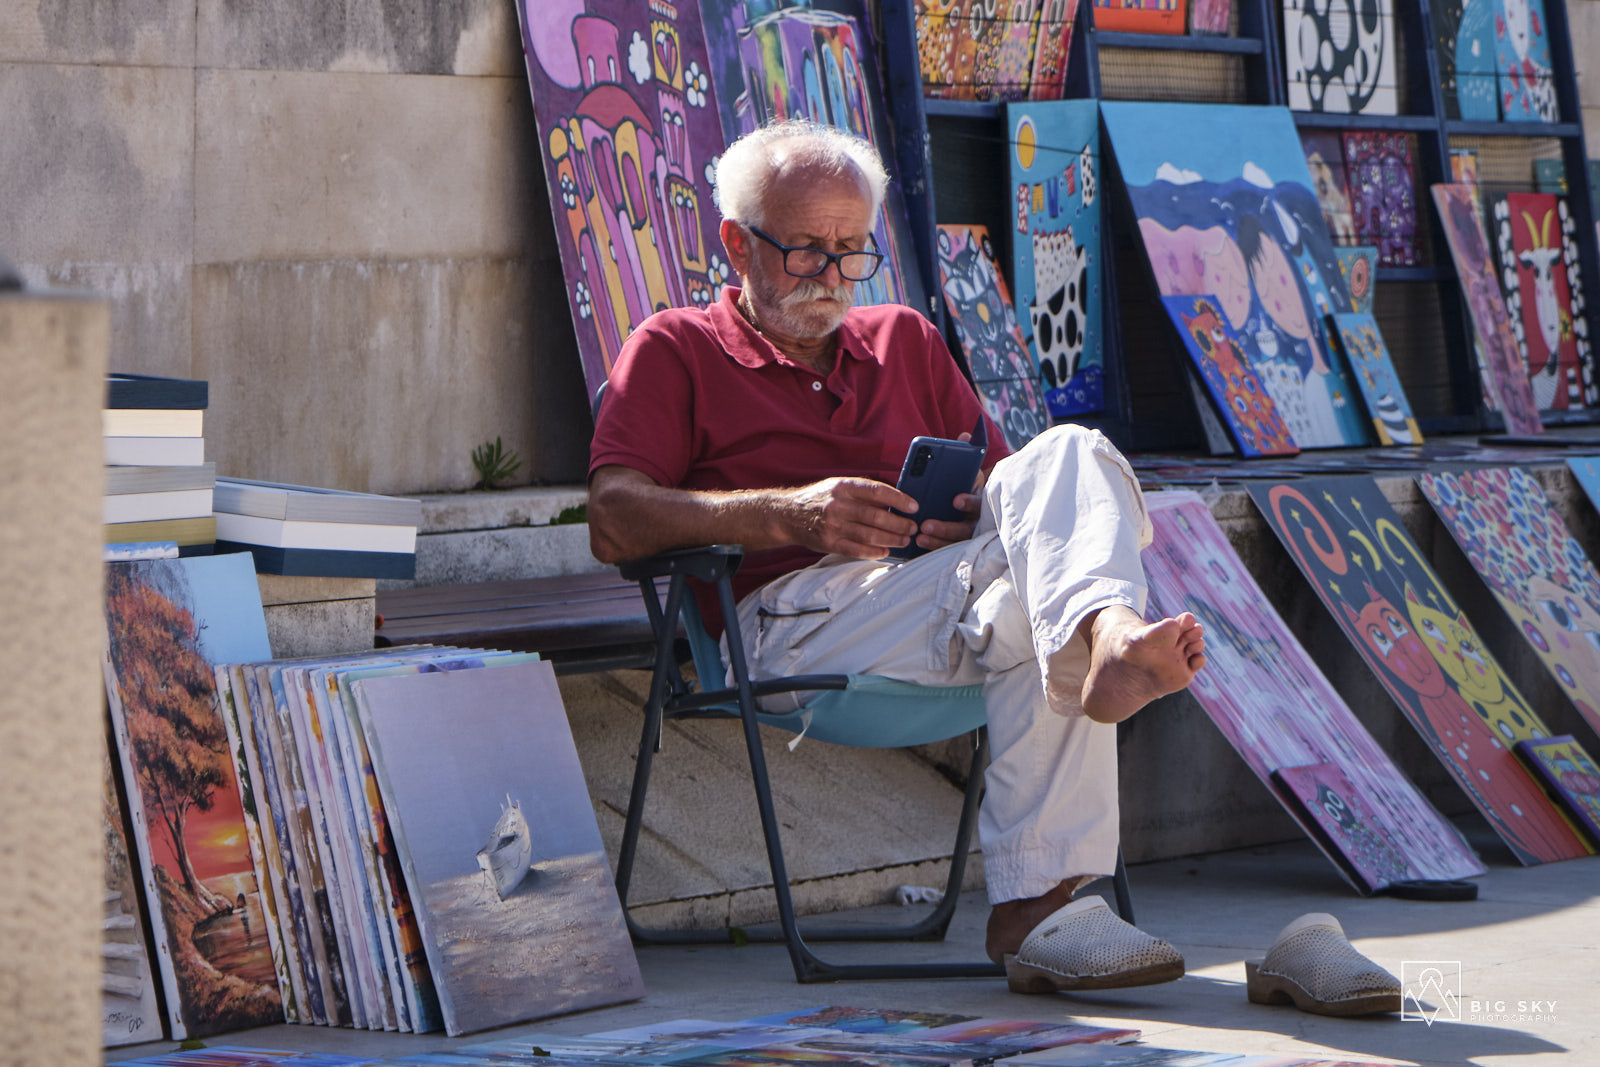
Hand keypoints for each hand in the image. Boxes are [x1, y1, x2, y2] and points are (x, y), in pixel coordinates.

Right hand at [782, 477, 918, 558]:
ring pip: (869, 535)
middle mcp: (838, 505)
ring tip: (904, 540)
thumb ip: (863, 492)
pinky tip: (885, 551)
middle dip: (899, 524)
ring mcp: (832, 526)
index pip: (877, 491)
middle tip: (912, 528)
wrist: (788, 515)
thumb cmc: (820, 499)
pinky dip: (874, 552)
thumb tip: (895, 501)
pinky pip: (856, 550)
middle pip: (876, 516)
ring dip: (891, 539)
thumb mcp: (839, 486)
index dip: (899, 499)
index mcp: (844, 486)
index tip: (914, 506)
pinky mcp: (829, 543)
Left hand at [911, 432, 985, 551]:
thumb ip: (966, 454)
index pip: (978, 503)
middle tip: (926, 524)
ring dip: (937, 540)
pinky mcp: (956, 544)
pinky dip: (934, 547)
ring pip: (955, 542)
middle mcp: (977, 522)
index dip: (969, 502)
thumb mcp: (968, 469)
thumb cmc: (965, 483)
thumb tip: (965, 435)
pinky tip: (919, 543)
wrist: (971, 501)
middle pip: (965, 528)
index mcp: (981, 501)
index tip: (955, 500)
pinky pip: (946, 550)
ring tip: (919, 535)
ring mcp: (967, 535)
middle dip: (945, 526)